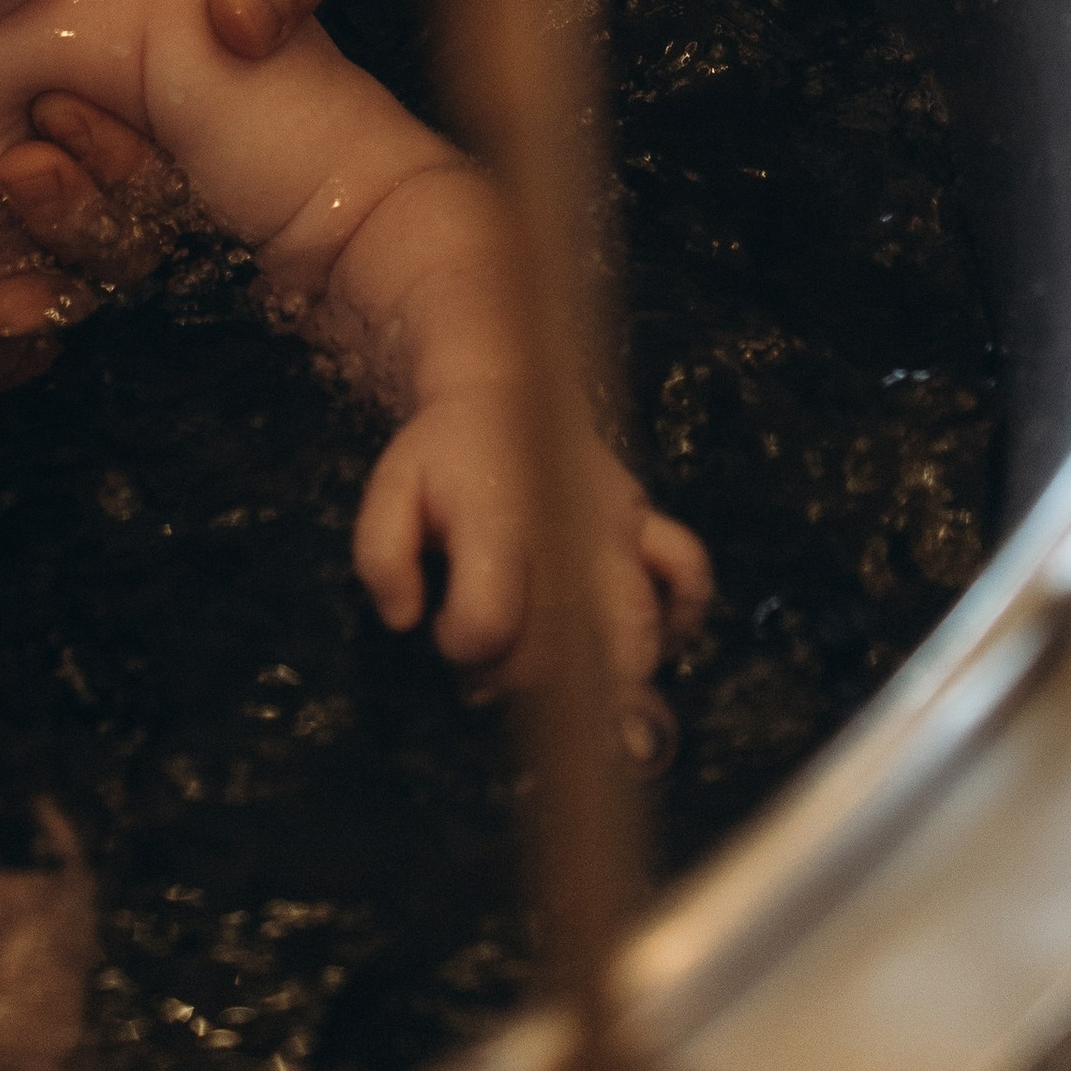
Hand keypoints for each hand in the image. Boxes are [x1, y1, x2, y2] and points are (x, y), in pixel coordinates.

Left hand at [353, 391, 712, 718]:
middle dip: (522, 681)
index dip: (461, 646)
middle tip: (489, 668)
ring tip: (560, 677)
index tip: (442, 630)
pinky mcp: (646, 522)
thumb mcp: (388, 492)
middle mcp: (567, 529)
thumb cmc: (442, 454)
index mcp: (498, 521)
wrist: (505, 389)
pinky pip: (690, 577)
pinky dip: (679, 621)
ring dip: (597, 678)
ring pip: (635, 632)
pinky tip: (644, 644)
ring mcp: (616, 527)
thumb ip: (380, 558)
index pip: (491, 622)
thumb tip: (406, 619)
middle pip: (567, 650)